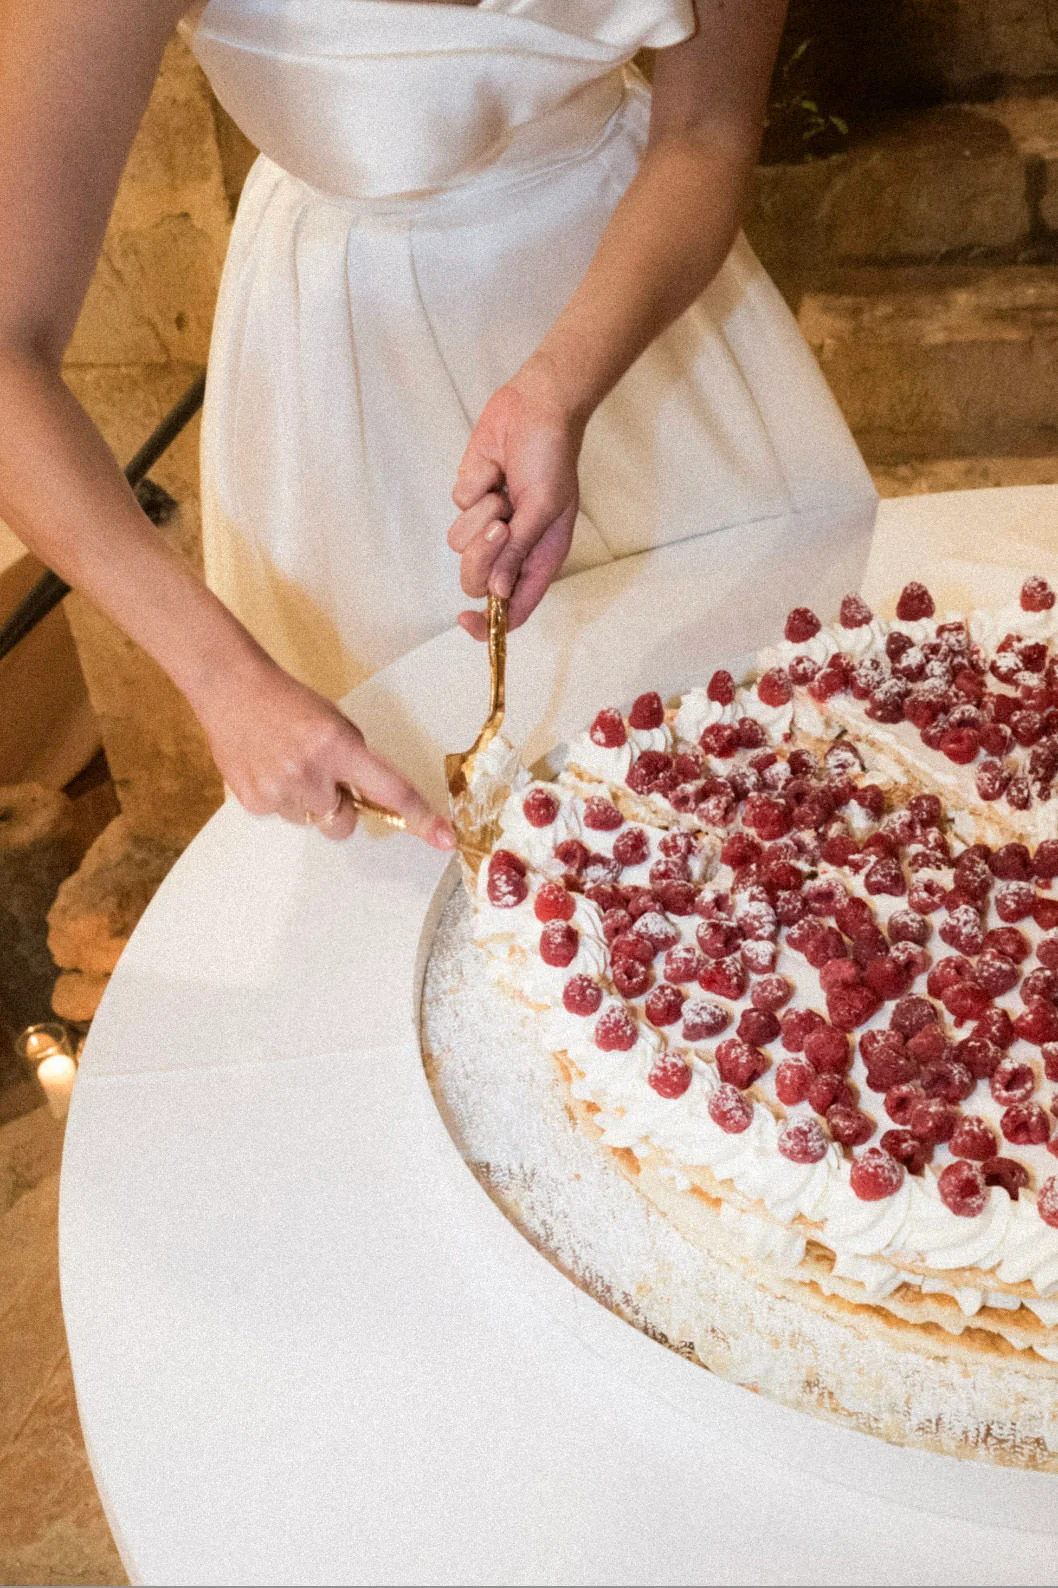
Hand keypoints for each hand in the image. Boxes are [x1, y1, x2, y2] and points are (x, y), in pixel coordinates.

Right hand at [193, 653, 454, 847]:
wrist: (232, 689)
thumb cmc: (289, 703)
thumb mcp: (337, 723)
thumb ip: (359, 762)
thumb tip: (377, 797)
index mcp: (340, 747)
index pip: (391, 791)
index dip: (420, 818)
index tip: (444, 838)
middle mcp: (311, 774)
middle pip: (347, 824)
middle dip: (342, 808)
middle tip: (325, 778)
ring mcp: (280, 792)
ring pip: (313, 822)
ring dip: (309, 803)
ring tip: (289, 765)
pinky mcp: (254, 802)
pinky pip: (283, 817)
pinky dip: (282, 800)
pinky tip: (270, 769)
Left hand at [448, 363, 581, 639]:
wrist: (536, 405)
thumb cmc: (551, 455)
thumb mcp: (542, 506)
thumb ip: (519, 552)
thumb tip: (498, 593)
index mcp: (540, 557)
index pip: (514, 608)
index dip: (491, 625)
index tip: (469, 620)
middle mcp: (514, 547)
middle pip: (478, 581)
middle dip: (482, 555)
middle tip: (500, 525)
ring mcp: (489, 523)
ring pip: (461, 545)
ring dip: (480, 514)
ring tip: (502, 490)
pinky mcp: (471, 498)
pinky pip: (457, 507)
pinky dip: (475, 485)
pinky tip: (493, 468)